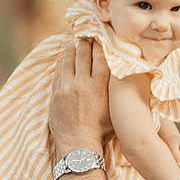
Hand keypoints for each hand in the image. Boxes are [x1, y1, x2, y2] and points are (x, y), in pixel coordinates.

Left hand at [47, 38, 110, 158]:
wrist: (79, 145)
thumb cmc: (102, 130)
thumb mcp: (115, 108)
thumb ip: (116, 90)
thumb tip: (124, 74)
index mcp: (100, 86)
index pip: (100, 56)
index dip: (101, 43)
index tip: (101, 36)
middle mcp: (82, 83)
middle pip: (83, 54)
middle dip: (86, 42)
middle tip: (87, 34)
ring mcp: (66, 88)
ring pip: (68, 60)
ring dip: (72, 49)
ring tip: (75, 42)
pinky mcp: (56, 93)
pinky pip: (58, 71)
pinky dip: (62, 61)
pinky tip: (65, 56)